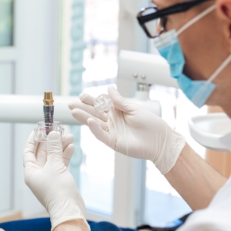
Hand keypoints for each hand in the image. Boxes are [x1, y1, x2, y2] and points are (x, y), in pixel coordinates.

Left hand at [23, 131, 88, 230]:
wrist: (69, 210)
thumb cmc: (58, 191)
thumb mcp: (55, 165)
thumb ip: (54, 148)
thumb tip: (53, 134)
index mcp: (31, 172)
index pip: (28, 152)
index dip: (33, 140)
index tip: (39, 129)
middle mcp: (38, 174)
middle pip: (42, 153)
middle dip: (50, 141)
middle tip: (57, 130)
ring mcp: (49, 177)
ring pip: (53, 157)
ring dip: (60, 147)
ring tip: (68, 136)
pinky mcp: (59, 179)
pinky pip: (60, 164)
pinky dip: (65, 155)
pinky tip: (71, 147)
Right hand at [69, 86, 184, 173]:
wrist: (160, 140)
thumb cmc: (151, 124)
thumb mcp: (134, 108)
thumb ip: (119, 101)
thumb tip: (109, 88)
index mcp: (117, 111)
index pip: (101, 104)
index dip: (91, 100)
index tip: (81, 95)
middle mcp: (112, 121)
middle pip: (94, 113)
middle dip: (82, 108)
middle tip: (70, 103)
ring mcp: (112, 132)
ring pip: (95, 124)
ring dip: (85, 118)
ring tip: (74, 111)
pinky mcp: (114, 142)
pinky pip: (102, 135)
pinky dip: (95, 129)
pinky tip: (90, 122)